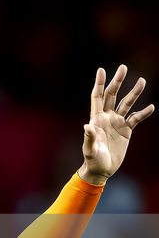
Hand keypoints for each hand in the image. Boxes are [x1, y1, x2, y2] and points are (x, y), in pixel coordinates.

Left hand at [79, 65, 153, 185]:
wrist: (101, 170)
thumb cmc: (92, 160)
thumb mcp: (90, 150)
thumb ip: (89, 138)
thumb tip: (87, 127)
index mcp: (96, 119)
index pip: (97, 97)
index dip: (99, 83)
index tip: (101, 69)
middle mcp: (107, 117)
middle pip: (113, 95)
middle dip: (117, 81)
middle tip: (123, 67)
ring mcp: (117, 123)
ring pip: (127, 104)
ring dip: (134, 93)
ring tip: (142, 81)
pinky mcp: (126, 131)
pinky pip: (136, 118)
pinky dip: (143, 113)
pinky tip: (151, 107)